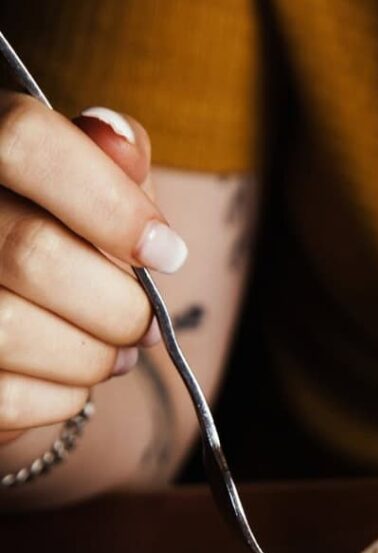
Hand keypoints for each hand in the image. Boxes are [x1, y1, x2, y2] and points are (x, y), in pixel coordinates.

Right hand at [0, 95, 186, 443]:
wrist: (14, 311)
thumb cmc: (60, 241)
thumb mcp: (91, 191)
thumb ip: (110, 165)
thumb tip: (118, 138)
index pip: (24, 140)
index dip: (111, 203)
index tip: (168, 254)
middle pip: (31, 251)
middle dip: (118, 306)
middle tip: (146, 325)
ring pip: (12, 329)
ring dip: (93, 356)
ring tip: (116, 354)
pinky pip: (7, 396)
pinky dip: (61, 397)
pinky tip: (69, 378)